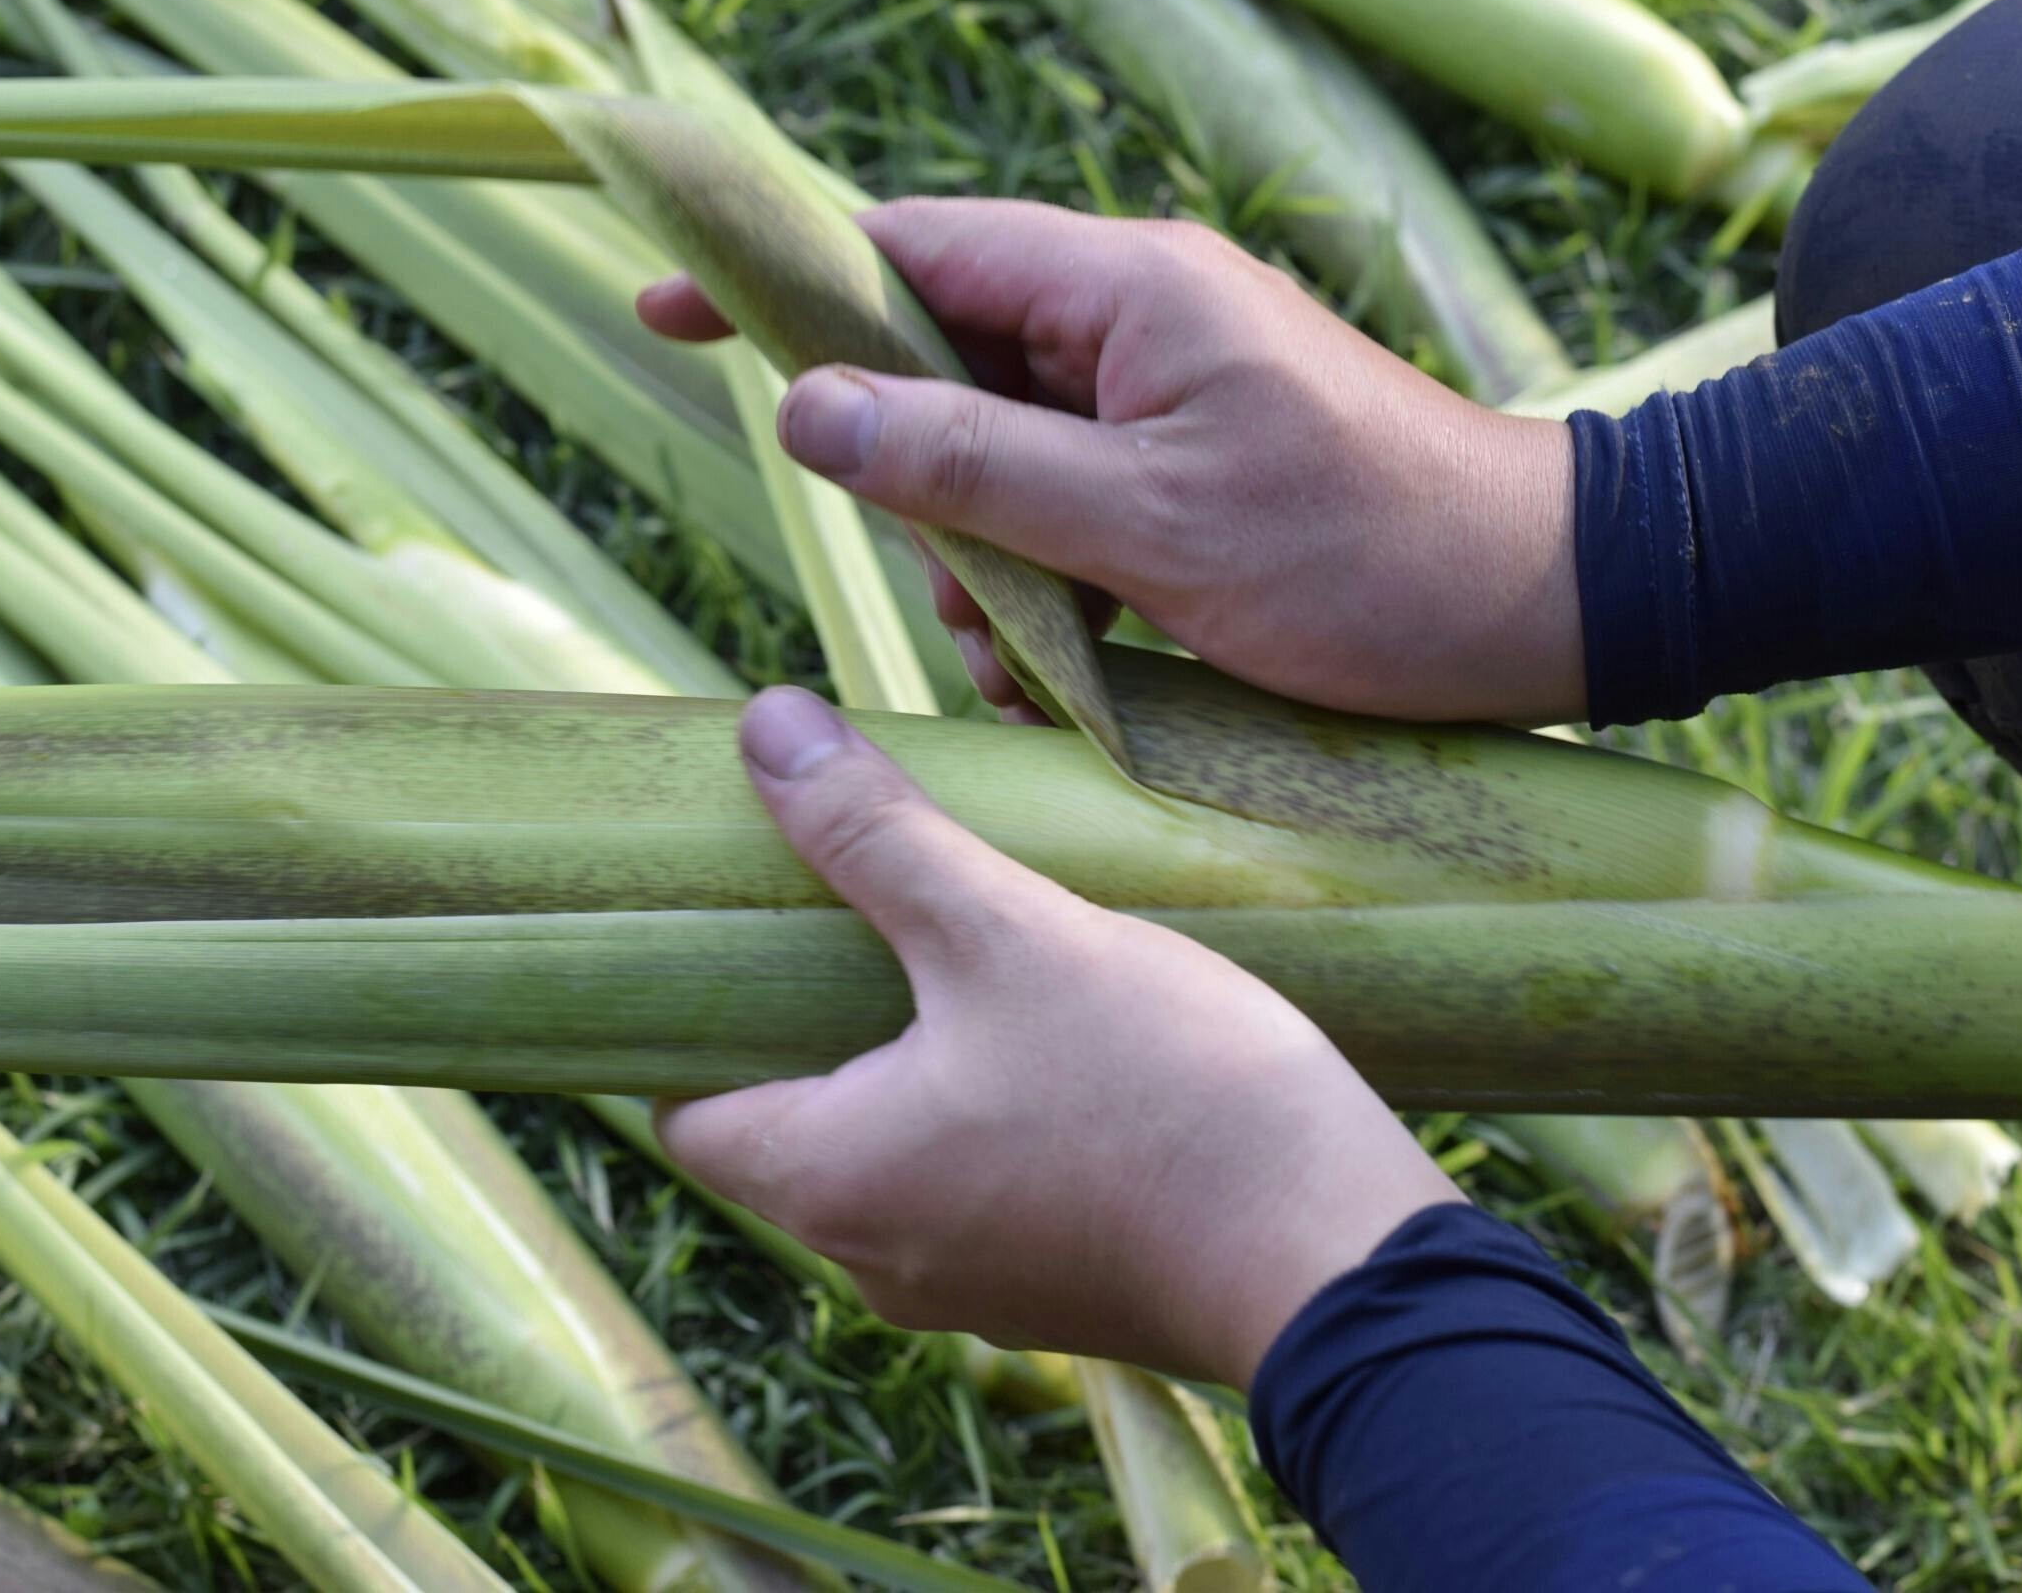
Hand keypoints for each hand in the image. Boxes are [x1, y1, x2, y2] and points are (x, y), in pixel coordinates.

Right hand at [638, 198, 1583, 725]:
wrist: (1537, 606)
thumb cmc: (1364, 556)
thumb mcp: (1145, 524)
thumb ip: (969, 463)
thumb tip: (809, 406)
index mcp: (1122, 289)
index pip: (909, 250)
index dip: (784, 282)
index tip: (668, 314)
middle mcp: (1135, 322)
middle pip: (943, 370)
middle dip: (921, 495)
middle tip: (970, 601)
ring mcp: (1165, 395)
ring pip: (997, 460)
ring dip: (989, 568)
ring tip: (1049, 663)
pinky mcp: (1192, 467)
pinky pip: (1068, 509)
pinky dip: (1051, 589)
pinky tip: (1078, 673)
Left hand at [657, 687, 1462, 1387]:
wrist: (1333, 1255)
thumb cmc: (1159, 1093)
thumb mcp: (1007, 934)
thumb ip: (877, 835)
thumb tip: (763, 727)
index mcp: (829, 1181)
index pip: (689, 1111)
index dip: (695, 1015)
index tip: (741, 927)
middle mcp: (877, 1261)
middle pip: (796, 1128)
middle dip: (820, 1022)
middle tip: (867, 910)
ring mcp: (976, 1292)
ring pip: (898, 1160)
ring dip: (918, 1067)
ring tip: (977, 959)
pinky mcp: (1065, 1294)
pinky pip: (987, 1194)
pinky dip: (994, 1120)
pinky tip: (1065, 1042)